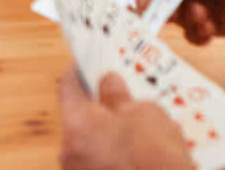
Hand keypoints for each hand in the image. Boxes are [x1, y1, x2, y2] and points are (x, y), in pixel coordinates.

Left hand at [57, 71, 194, 169]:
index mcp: (78, 124)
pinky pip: (98, 162)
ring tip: (137, 131)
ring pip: (89, 144)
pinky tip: (136, 154)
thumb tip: (109, 84)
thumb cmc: (157, 157)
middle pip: (78, 119)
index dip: (78, 73)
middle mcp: (70, 151)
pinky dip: (112, 156)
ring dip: (107, 135)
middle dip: (97, 108)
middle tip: (119, 98)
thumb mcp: (145, 113)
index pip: (67, 88)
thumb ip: (119, 95)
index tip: (84, 65)